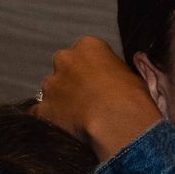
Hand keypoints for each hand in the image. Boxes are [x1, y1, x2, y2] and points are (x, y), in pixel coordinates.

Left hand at [33, 36, 159, 160]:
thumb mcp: (132, 75)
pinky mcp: (42, 108)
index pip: (86, 52)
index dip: (93, 68)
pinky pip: (42, 113)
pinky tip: (66, 128)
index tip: (100, 81)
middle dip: (72, 80)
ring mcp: (50, 85)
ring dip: (61, 100)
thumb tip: (115, 77)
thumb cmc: (132, 97)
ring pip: (52, 90)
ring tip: (79, 117)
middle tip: (88, 98)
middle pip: (64, 67)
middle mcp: (64, 60)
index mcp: (88, 46)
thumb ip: (114, 71)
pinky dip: (51, 119)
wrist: (119, 122)